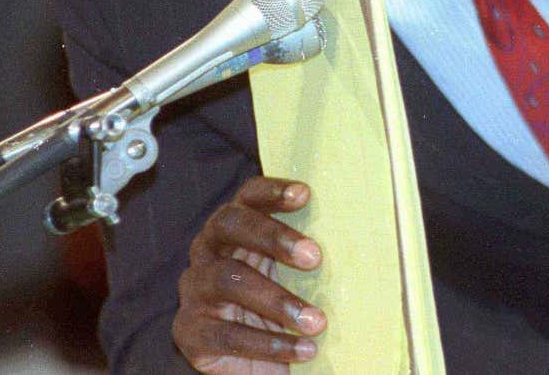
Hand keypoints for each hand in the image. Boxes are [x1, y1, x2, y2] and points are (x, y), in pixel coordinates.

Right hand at [174, 177, 326, 373]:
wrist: (252, 359)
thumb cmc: (278, 304)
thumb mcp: (292, 275)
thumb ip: (306, 254)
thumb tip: (358, 235)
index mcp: (234, 228)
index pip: (247, 196)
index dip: (271, 191)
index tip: (304, 194)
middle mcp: (208, 251)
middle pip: (230, 225)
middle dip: (273, 236)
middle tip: (314, 256)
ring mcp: (195, 290)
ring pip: (227, 280)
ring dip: (276, 300)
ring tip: (317, 321)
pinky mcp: (190, 331)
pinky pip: (227, 333)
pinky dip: (269, 343)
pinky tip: (302, 350)